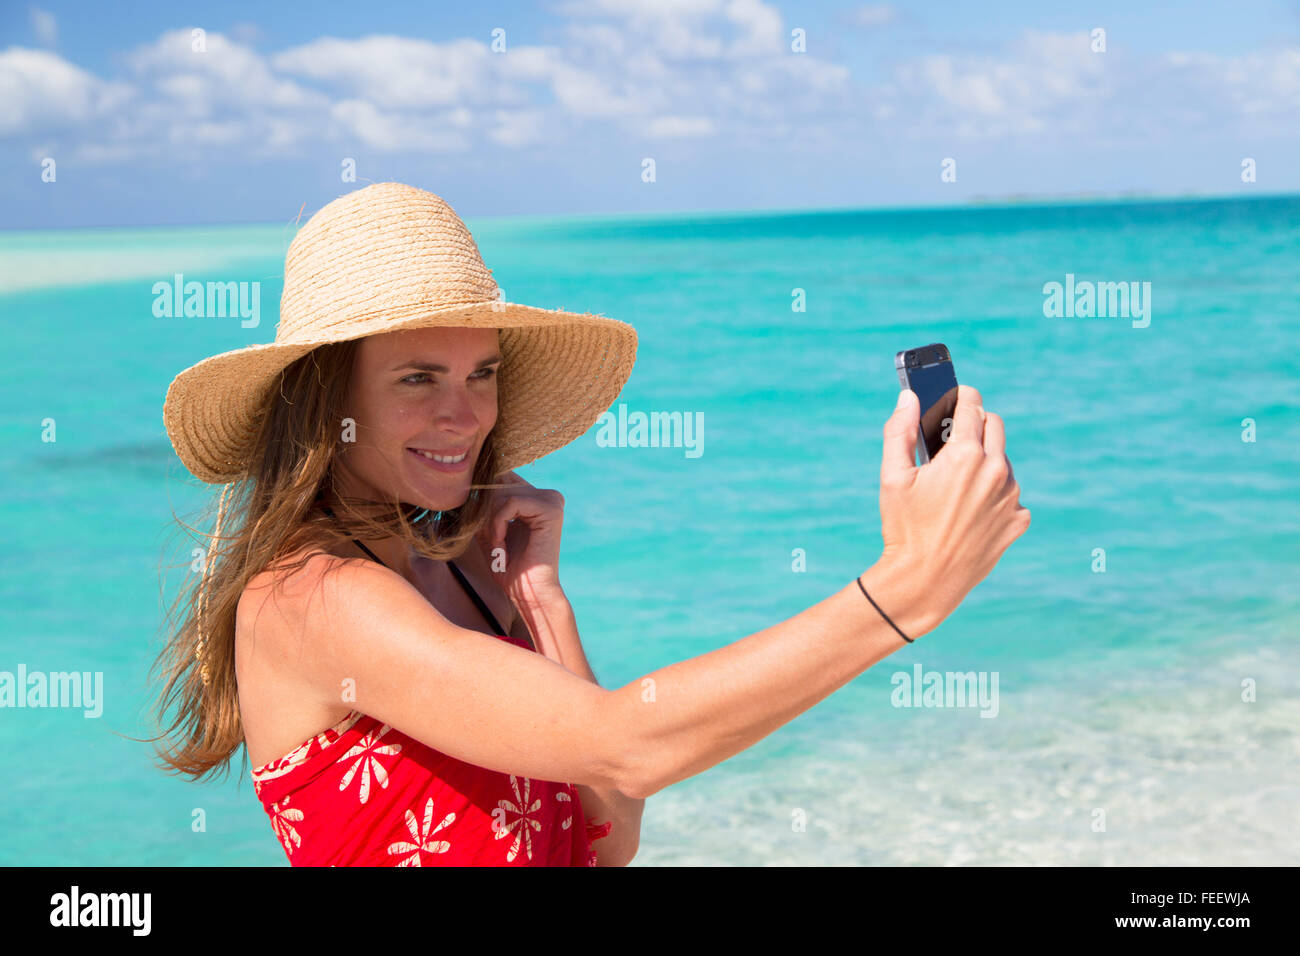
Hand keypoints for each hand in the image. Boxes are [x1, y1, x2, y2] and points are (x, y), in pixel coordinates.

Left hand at [478, 471, 566, 609]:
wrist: (529, 593)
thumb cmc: (510, 567)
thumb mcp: (490, 530)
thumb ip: (483, 506)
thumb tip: (467, 483)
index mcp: (536, 498)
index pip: (501, 477)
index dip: (483, 496)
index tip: (476, 522)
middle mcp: (547, 495)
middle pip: (499, 484)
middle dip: (485, 511)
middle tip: (488, 539)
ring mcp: (551, 500)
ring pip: (503, 493)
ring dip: (490, 522)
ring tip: (496, 545)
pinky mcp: (551, 509)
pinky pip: (511, 503)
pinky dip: (498, 524)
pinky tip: (501, 544)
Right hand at [876, 384, 1029, 628]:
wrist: (925, 581)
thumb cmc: (904, 528)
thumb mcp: (893, 477)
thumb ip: (900, 430)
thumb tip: (908, 397)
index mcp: (965, 455)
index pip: (972, 405)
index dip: (961, 396)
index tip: (956, 396)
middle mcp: (996, 471)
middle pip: (994, 424)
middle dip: (975, 423)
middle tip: (953, 440)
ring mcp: (1012, 497)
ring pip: (1003, 460)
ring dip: (985, 461)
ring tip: (956, 485)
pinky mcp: (1019, 521)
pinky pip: (1011, 494)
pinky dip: (994, 495)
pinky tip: (970, 511)